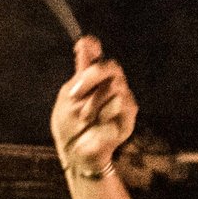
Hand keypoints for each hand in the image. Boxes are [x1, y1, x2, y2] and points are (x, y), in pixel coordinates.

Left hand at [50, 35, 136, 176]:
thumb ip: (79, 75)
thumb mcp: (68, 99)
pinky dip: (106, 113)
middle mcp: (109, 86)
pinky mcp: (129, 115)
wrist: (77, 154)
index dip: (91, 47)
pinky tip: (99, 123)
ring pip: (115, 85)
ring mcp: (121, 99)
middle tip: (75, 94)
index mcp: (92, 80)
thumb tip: (83, 44)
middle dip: (92, 76)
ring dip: (94, 103)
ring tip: (85, 118)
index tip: (83, 45)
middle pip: (111, 66)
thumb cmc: (70, 128)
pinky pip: (122, 102)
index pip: (96, 55)